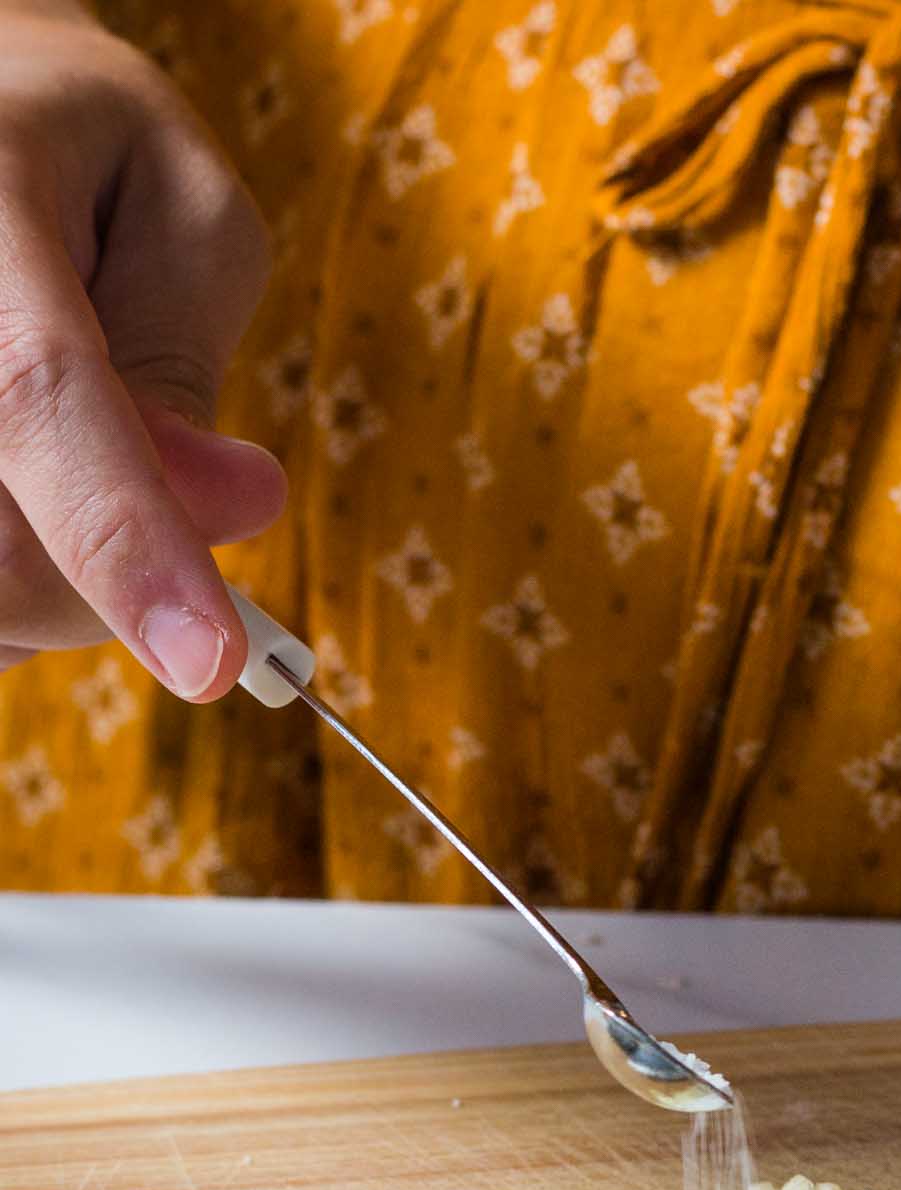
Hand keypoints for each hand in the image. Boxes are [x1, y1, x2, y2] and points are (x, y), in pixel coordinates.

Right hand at [0, 0, 285, 696]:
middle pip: (2, 545)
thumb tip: (226, 509)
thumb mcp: (187, 217)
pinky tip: (34, 502)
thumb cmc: (90, 163)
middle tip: (192, 488)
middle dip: (120, 579)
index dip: (124, 542)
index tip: (207, 662)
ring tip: (89, 473)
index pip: (39, 397)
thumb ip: (190, 359)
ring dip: (64, 591)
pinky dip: (21, 598)